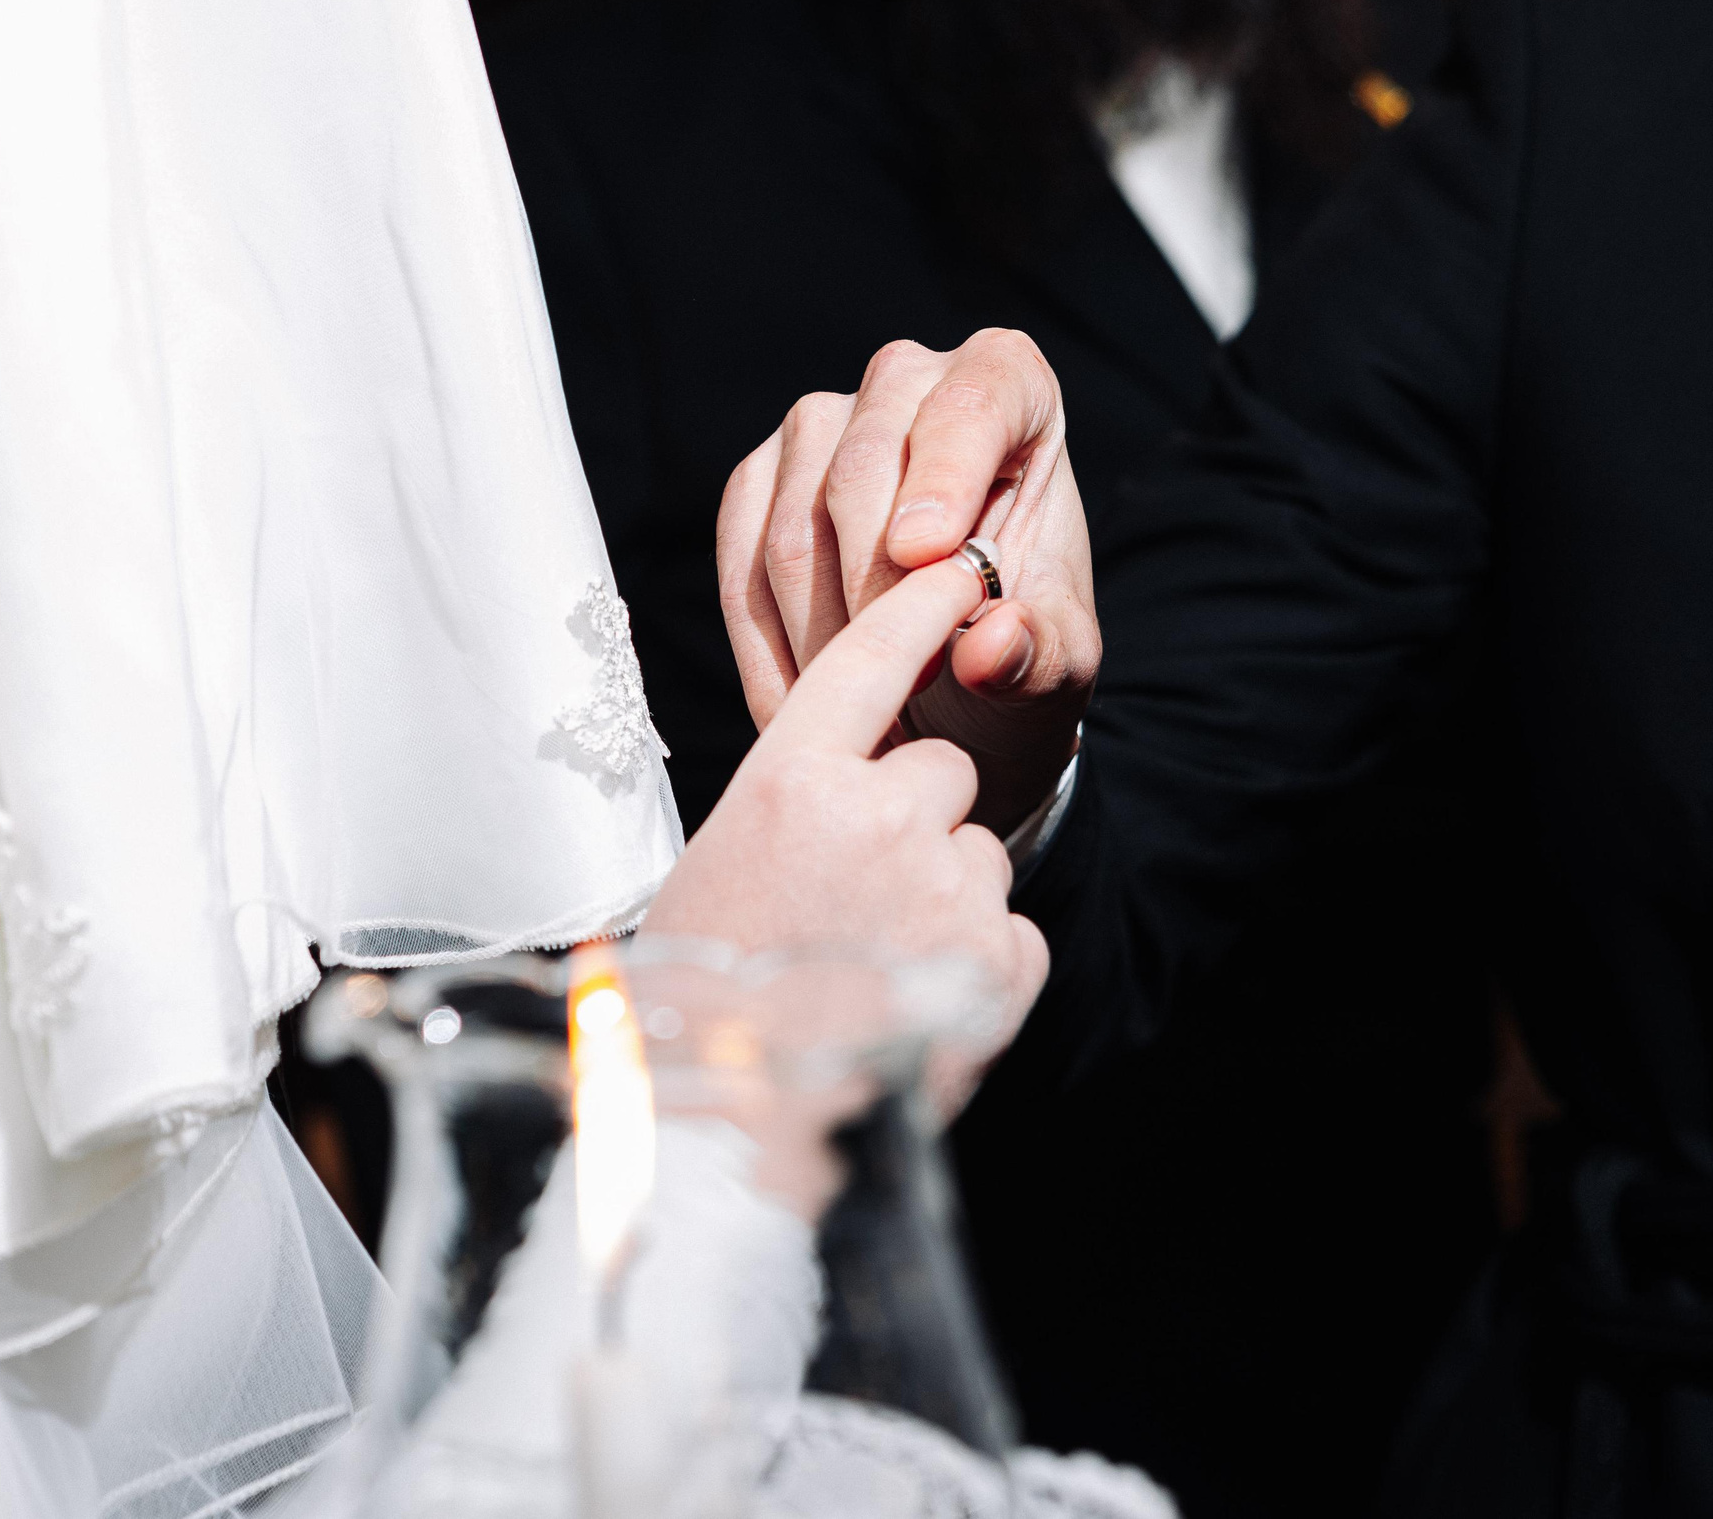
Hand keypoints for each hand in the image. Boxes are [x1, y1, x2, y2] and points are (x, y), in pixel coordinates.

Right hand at [651, 555, 1048, 1106]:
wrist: (731, 1141)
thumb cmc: (703, 1005)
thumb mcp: (720, 870)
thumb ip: (794, 808)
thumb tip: (845, 785)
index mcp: (788, 784)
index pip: (867, 661)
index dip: (917, 609)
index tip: (955, 572)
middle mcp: (875, 818)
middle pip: (939, 771)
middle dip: (915, 819)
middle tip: (855, 898)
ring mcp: (945, 890)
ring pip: (974, 853)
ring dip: (941, 897)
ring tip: (870, 965)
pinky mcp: (998, 963)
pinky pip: (1008, 931)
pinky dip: (977, 965)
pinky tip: (912, 1002)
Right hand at [716, 329, 1099, 831]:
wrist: (960, 672)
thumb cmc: (1023, 640)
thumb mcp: (1057, 665)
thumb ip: (1039, 654)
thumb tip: (994, 643)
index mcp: (1009, 383)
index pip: (971, 404)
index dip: (945, 475)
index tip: (929, 557)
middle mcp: (905, 381)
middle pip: (863, 471)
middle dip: (878, 592)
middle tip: (909, 687)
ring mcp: (816, 426)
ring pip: (793, 530)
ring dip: (825, 639)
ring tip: (867, 714)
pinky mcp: (756, 483)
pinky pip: (741, 567)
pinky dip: (768, 653)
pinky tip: (805, 709)